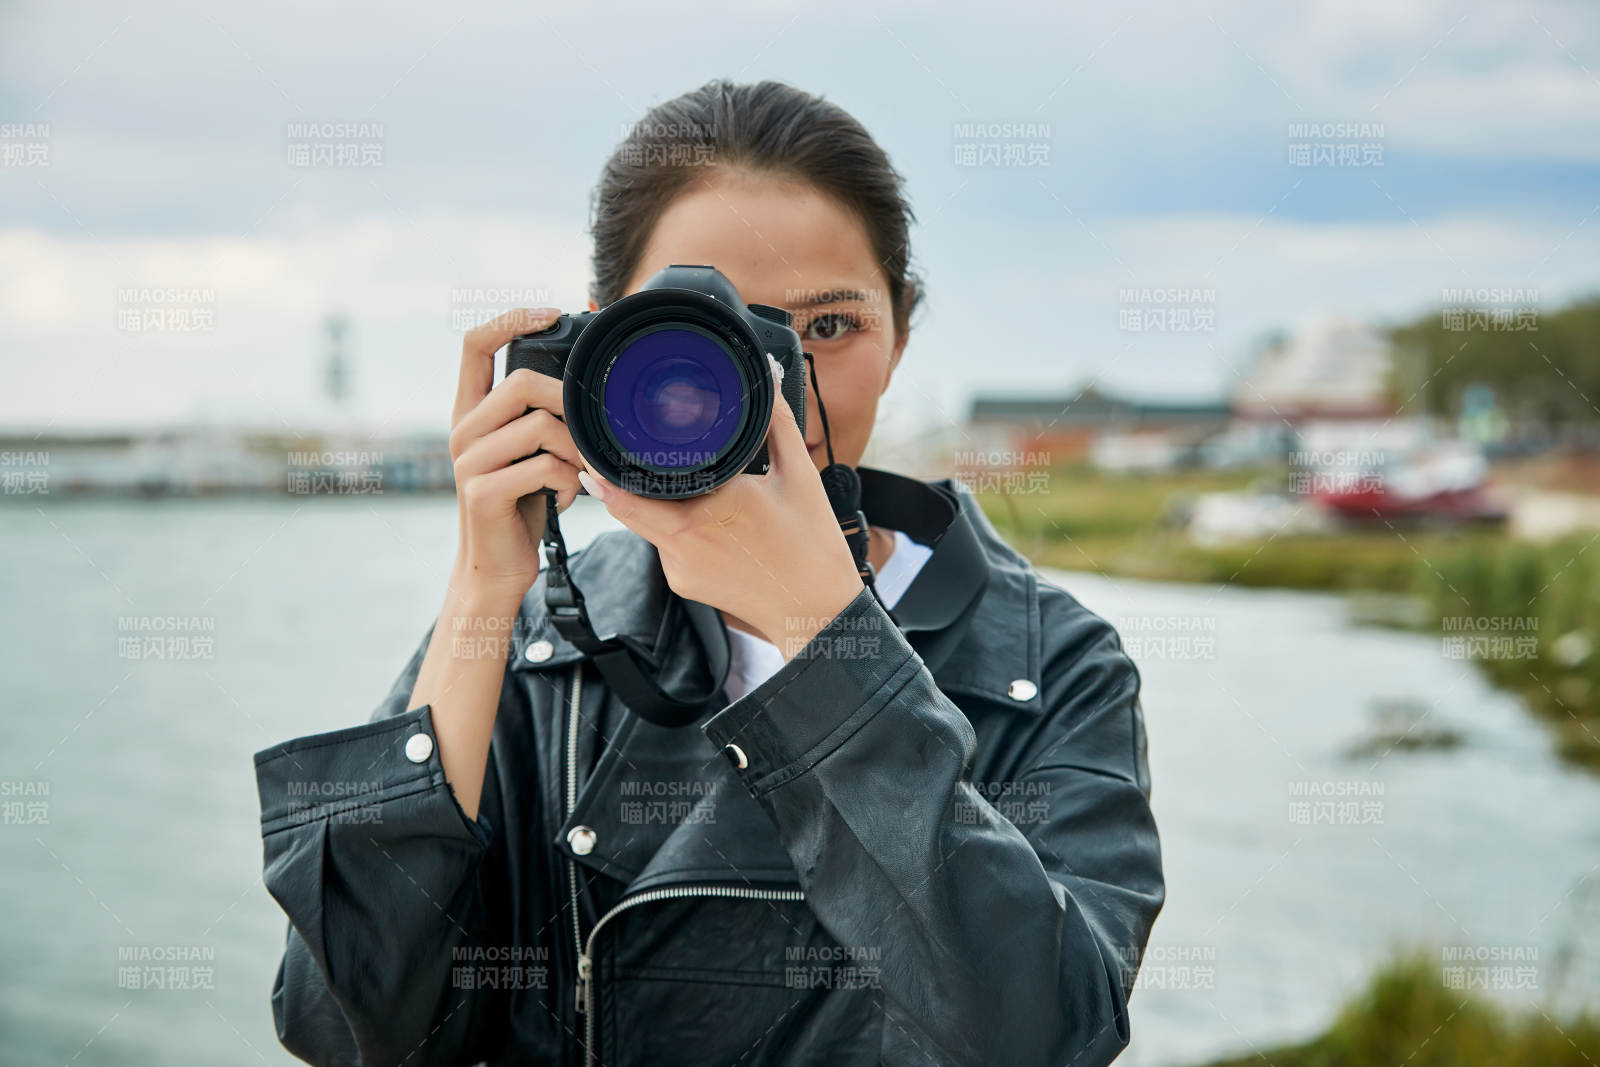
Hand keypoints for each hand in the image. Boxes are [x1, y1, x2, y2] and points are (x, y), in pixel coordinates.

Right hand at [448, 309, 586, 602]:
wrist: (496, 568)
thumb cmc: (521, 506)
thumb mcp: (527, 452)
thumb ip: (539, 416)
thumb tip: (581, 381)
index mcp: (471, 413)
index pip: (474, 345)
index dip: (510, 319)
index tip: (550, 313)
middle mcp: (463, 430)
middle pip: (521, 383)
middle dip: (566, 404)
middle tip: (587, 436)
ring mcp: (468, 462)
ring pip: (540, 426)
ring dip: (574, 450)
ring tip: (578, 474)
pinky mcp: (482, 493)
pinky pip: (544, 468)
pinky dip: (568, 484)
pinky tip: (566, 500)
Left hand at [579, 355, 863, 658]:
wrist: (816, 612)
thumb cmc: (812, 547)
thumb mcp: (799, 474)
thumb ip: (776, 420)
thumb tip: (765, 376)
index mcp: (708, 508)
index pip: (630, 486)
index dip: (606, 464)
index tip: (596, 442)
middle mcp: (682, 541)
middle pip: (622, 504)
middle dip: (615, 478)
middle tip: (611, 452)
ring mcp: (678, 568)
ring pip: (644, 524)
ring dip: (651, 502)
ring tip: (679, 485)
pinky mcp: (681, 584)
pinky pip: (662, 546)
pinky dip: (671, 528)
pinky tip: (703, 522)